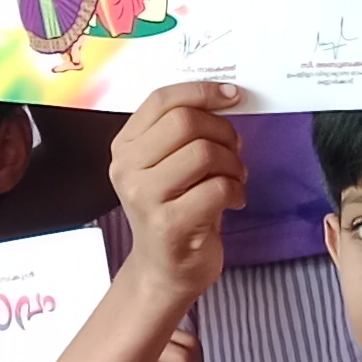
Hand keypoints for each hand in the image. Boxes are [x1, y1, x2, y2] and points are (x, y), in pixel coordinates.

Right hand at [112, 82, 248, 302]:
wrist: (165, 270)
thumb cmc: (175, 211)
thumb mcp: (169, 165)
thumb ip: (185, 131)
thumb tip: (225, 98)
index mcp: (125, 147)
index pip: (162, 100)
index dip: (202, 91)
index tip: (232, 96)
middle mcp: (127, 169)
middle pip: (186, 122)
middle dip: (223, 132)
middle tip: (234, 150)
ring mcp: (145, 197)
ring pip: (205, 152)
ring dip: (233, 163)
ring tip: (233, 178)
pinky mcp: (169, 224)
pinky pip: (218, 187)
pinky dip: (236, 190)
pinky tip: (233, 201)